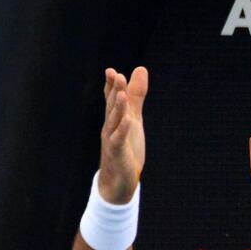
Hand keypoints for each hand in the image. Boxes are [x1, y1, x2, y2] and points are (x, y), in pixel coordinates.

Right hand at [99, 66, 147, 202]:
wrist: (119, 180)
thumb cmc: (126, 147)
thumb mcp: (133, 118)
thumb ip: (135, 96)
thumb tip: (140, 69)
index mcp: (114, 119)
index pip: (111, 99)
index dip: (112, 86)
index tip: (112, 71)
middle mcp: (110, 128)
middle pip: (112, 107)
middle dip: (114, 91)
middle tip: (116, 75)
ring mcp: (112, 140)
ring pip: (114, 121)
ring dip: (117, 107)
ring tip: (120, 93)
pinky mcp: (118, 153)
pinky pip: (119, 140)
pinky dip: (123, 130)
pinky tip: (128, 120)